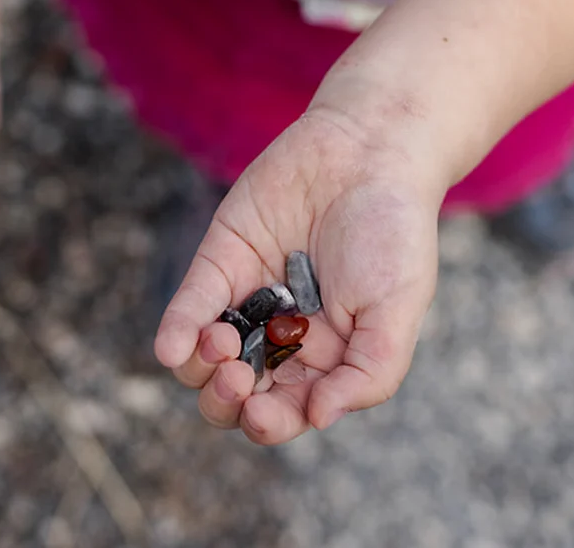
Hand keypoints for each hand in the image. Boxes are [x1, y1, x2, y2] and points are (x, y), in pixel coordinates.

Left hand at [154, 103, 443, 442]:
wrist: (368, 152)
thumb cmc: (394, 233)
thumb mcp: (398, 311)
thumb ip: (368, 373)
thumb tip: (318, 418)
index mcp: (326, 358)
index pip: (285, 411)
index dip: (268, 423)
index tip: (264, 412)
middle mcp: (282, 334)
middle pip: (236, 395)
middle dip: (227, 402)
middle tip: (238, 379)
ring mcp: (248, 297)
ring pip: (203, 359)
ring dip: (200, 369)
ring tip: (221, 344)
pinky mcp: (221, 259)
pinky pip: (190, 304)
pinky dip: (175, 330)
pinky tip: (175, 346)